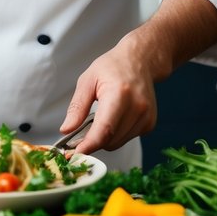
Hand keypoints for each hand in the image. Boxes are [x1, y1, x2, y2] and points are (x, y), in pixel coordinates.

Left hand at [58, 32, 157, 155]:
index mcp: (120, 94)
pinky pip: (126, 139)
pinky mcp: (150, 124)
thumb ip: (77, 107)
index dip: (88, 145)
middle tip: (80, 133)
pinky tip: (114, 117)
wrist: (139, 61)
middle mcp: (137, 108)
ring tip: (100, 117)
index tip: (74, 154)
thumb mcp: (87, 81)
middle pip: (110, 140)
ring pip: (117, 143)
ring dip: (104, 138)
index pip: (104, 130)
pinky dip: (116, 134)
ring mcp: (146, 117)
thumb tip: (67, 129)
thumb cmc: (112, 67)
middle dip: (92, 141)